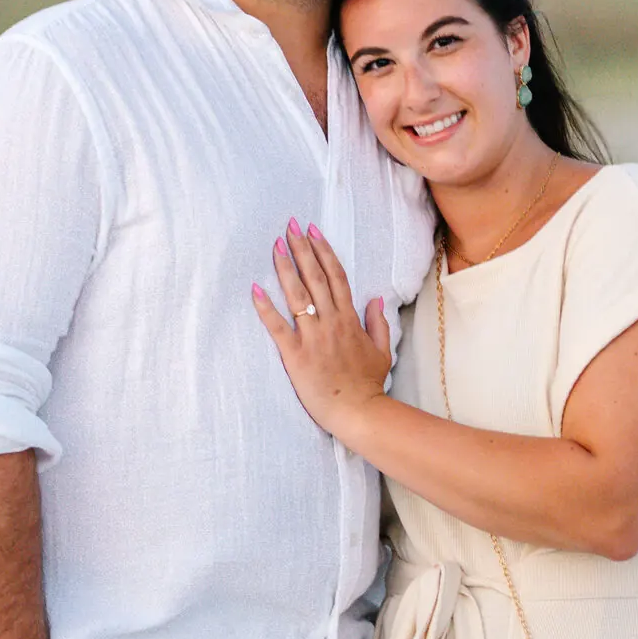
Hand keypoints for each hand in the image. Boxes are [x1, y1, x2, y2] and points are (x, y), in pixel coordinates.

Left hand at [252, 218, 391, 437]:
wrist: (358, 412)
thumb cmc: (368, 384)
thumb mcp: (382, 351)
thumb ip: (378, 323)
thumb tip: (376, 299)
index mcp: (349, 320)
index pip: (336, 277)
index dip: (324, 252)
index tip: (314, 232)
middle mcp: (331, 322)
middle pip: (315, 278)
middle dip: (302, 249)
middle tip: (290, 226)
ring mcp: (312, 337)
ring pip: (297, 295)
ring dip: (285, 268)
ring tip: (275, 245)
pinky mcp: (295, 355)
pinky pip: (278, 327)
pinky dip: (265, 307)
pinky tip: (255, 288)